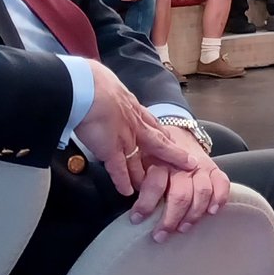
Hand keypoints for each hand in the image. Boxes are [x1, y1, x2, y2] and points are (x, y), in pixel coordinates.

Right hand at [80, 63, 197, 200]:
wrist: (86, 87)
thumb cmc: (93, 82)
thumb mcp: (110, 86)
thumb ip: (112, 95)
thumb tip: (104, 90)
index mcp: (133, 109)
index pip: (153, 125)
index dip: (163, 135)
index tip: (173, 143)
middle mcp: (134, 125)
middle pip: (158, 144)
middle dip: (173, 157)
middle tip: (187, 167)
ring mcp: (124, 139)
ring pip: (140, 161)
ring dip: (145, 175)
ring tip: (153, 188)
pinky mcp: (110, 150)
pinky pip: (120, 170)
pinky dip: (123, 182)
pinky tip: (127, 192)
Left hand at [126, 124, 231, 242]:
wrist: (179, 135)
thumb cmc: (157, 155)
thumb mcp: (142, 160)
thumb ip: (137, 177)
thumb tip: (130, 199)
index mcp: (161, 161)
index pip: (154, 184)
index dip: (145, 204)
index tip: (136, 219)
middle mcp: (182, 165)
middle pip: (180, 195)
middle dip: (170, 219)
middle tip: (160, 235)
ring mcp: (201, 167)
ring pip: (202, 193)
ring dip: (193, 214)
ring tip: (183, 228)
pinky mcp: (214, 169)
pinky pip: (222, 183)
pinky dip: (219, 198)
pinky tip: (212, 212)